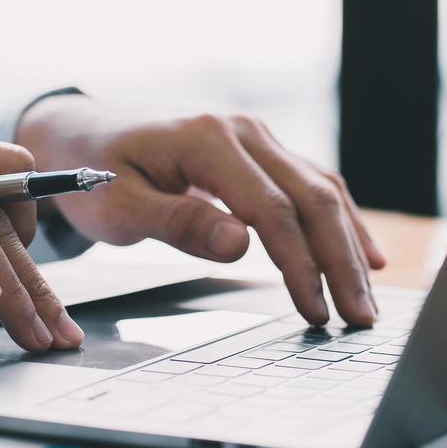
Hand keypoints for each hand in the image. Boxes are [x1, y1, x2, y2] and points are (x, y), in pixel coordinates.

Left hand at [17, 97, 384, 326]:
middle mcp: (242, 130)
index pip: (273, 209)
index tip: (315, 312)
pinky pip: (311, 183)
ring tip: (364, 298)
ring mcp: (255, 136)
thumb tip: (241, 244)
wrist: (81, 133)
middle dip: (341, 261)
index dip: (299, 264)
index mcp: (208, 139)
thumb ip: (178, 222)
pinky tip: (363, 254)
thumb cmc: (92, 173)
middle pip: (313, 197)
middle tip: (360, 317)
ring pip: (321, 189)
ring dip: (348, 245)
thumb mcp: (117, 205)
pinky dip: (340, 220)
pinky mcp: (259, 151)